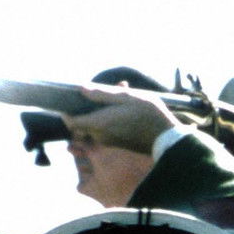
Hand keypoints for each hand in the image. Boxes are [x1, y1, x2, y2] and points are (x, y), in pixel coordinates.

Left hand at [63, 83, 181, 154]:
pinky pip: (107, 130)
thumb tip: (82, 90)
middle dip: (88, 108)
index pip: (71, 122)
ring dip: (101, 112)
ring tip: (119, 96)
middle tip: (99, 93)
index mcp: (99, 123)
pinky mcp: (119, 144)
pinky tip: (125, 109)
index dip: (66, 112)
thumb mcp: (126, 97)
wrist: (167, 138)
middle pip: (84, 123)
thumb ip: (101, 94)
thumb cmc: (148, 115)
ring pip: (97, 125)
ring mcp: (110, 142)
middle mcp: (101, 135)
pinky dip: (109, 120)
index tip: (68, 102)